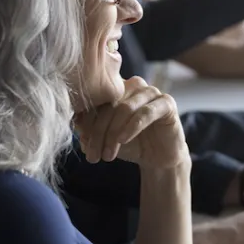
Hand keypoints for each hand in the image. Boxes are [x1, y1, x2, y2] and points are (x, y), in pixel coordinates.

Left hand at [74, 77, 188, 169]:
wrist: (158, 158)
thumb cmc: (130, 144)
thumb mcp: (106, 138)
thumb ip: (91, 129)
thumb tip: (76, 125)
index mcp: (116, 89)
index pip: (96, 100)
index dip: (87, 123)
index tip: (83, 145)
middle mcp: (133, 85)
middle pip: (109, 104)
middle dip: (99, 132)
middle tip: (93, 155)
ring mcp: (151, 92)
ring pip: (125, 108)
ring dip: (113, 133)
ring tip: (108, 155)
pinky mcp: (166, 103)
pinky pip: (146, 112)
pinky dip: (132, 127)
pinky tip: (123, 140)